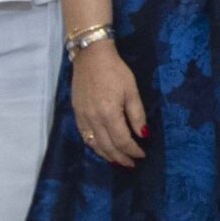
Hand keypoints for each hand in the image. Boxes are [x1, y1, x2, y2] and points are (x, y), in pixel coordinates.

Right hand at [70, 40, 147, 166]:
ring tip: (118, 161)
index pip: (122, 140)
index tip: (141, 154)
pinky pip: (85, 136)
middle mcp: (93, 119)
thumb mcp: (131, 90)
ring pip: (94, 144)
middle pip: (107, 146)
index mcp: (109, 113)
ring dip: (107, 155)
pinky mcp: (76, 113)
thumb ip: (137, 114)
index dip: (132, 150)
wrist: (91, 56)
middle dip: (120, 157)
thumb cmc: (115, 71)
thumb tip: (142, 135)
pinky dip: (94, 146)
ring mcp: (83, 117)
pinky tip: (102, 148)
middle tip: (131, 164)